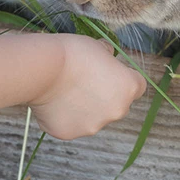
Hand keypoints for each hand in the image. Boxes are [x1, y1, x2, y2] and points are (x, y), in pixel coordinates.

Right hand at [30, 36, 145, 139]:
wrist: (43, 69)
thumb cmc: (72, 52)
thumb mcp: (96, 46)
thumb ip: (107, 56)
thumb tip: (107, 56)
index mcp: (128, 88)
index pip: (137, 86)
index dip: (123, 78)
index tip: (108, 72)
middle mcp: (117, 111)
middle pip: (116, 105)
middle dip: (104, 96)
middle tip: (82, 81)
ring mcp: (93, 126)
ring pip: (93, 118)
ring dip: (84, 108)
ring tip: (63, 91)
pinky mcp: (70, 133)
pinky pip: (70, 124)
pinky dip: (64, 116)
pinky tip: (51, 101)